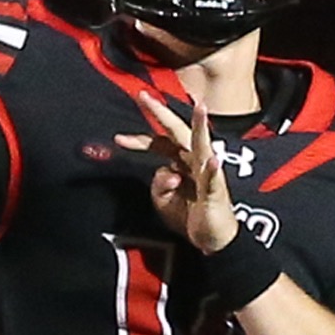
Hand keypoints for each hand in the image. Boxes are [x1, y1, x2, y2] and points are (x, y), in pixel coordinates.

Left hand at [114, 92, 239, 253]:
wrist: (212, 239)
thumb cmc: (190, 215)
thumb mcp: (163, 201)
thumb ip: (158, 185)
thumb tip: (165, 173)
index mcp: (181, 161)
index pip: (160, 143)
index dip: (139, 140)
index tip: (118, 139)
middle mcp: (195, 161)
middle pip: (177, 133)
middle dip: (161, 113)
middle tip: (144, 96)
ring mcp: (208, 174)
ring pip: (202, 146)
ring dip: (201, 126)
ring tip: (200, 109)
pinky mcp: (215, 192)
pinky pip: (213, 180)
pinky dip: (212, 171)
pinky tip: (212, 161)